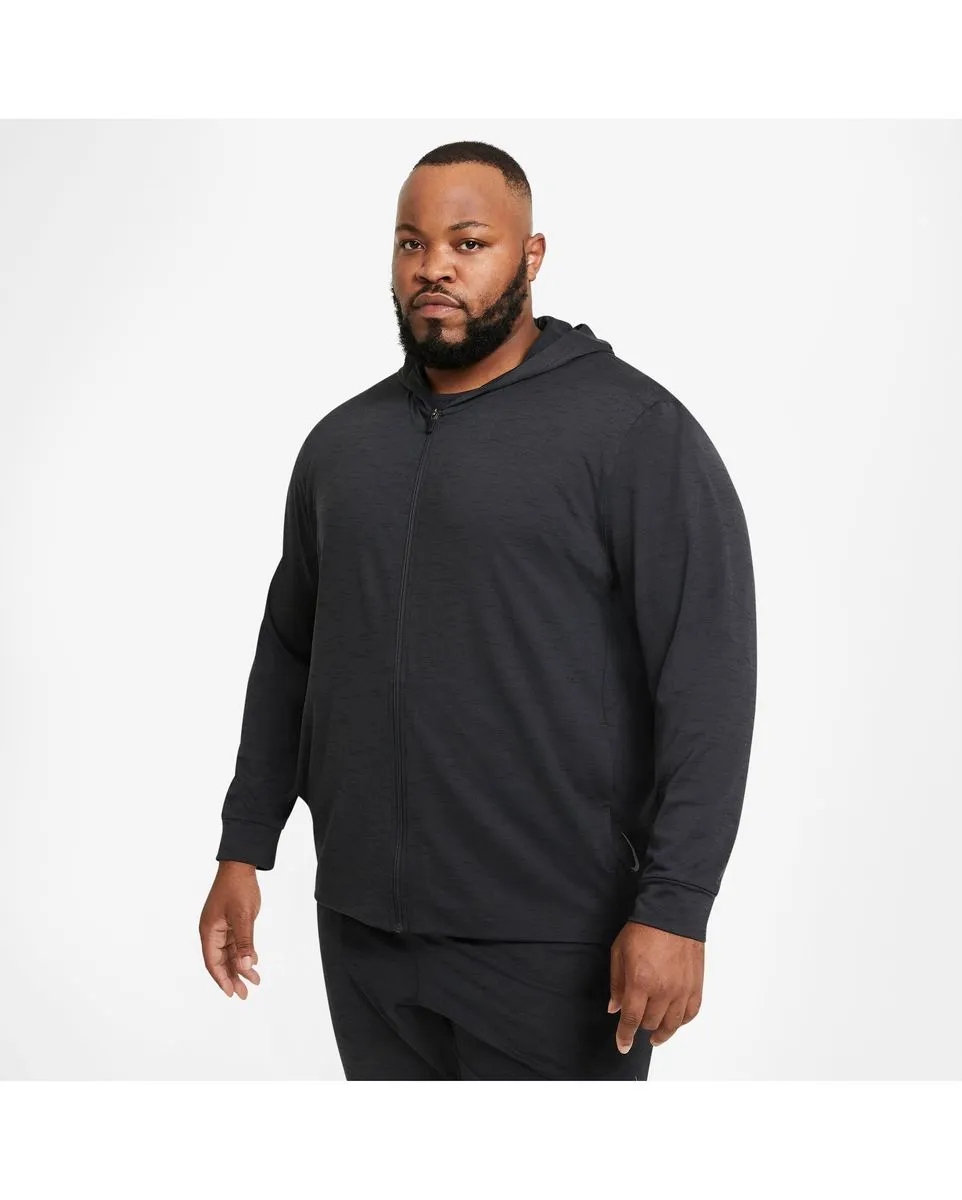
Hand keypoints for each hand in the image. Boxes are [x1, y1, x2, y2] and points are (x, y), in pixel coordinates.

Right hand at [199, 862, 262, 997]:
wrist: (241, 865)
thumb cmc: (238, 887)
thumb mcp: (243, 916)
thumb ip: (245, 942)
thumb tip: (246, 966)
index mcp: (209, 931)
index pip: (212, 962)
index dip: (221, 979)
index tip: (231, 993)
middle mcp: (213, 931)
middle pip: (221, 960)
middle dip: (232, 977)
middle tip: (245, 994)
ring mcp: (222, 927)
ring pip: (230, 953)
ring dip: (241, 967)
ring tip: (255, 981)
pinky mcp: (231, 922)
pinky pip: (236, 943)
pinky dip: (244, 953)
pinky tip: (254, 963)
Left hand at [608, 920, 703, 1050]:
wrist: (673, 913)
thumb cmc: (644, 929)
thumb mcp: (619, 952)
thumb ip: (616, 983)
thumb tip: (615, 1008)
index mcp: (640, 982)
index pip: (631, 1020)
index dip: (625, 1036)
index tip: (622, 1045)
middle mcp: (662, 990)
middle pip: (650, 1023)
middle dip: (640, 1026)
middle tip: (635, 1022)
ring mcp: (682, 990)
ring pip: (672, 1024)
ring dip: (662, 1033)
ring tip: (655, 1037)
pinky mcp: (695, 985)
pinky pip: (690, 1013)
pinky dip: (681, 1022)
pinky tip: (674, 1023)